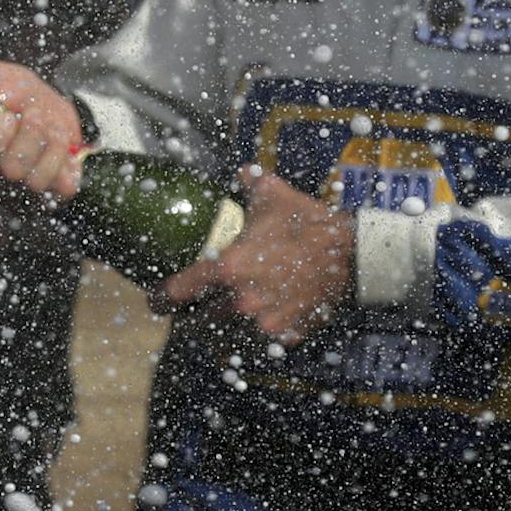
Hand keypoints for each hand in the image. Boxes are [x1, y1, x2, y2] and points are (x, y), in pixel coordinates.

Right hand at [0, 60, 83, 198]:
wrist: (47, 102)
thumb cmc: (13, 90)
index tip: (9, 116)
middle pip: (12, 169)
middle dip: (30, 135)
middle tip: (35, 114)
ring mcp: (23, 183)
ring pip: (37, 181)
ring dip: (53, 146)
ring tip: (53, 127)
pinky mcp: (51, 188)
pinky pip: (65, 188)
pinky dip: (69, 164)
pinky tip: (64, 146)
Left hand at [160, 168, 353, 341]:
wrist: (352, 255)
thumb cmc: (309, 224)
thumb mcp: (274, 195)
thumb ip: (248, 183)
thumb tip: (240, 172)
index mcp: (227, 267)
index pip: (179, 291)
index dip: (162, 298)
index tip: (158, 300)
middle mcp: (240, 301)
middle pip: (201, 318)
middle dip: (199, 312)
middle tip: (201, 305)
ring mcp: (263, 322)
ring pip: (231, 332)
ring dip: (229, 323)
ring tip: (236, 311)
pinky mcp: (285, 335)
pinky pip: (264, 339)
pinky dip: (262, 330)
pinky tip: (269, 315)